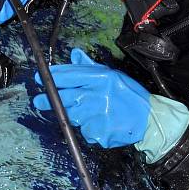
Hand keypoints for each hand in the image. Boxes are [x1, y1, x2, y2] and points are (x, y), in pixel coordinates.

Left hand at [33, 48, 150, 147]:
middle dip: (48, 100)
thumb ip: (90, 67)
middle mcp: (97, 97)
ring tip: (91, 112)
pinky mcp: (99, 134)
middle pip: (65, 98)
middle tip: (38, 101)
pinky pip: (85, 132)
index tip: (39, 79)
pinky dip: (88, 129)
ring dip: (75, 115)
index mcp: (102, 79)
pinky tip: (100, 123)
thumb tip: (75, 55)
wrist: (150, 119)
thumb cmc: (129, 95)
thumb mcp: (112, 75)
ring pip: (73, 116)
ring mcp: (98, 117)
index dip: (54, 77)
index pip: (71, 76)